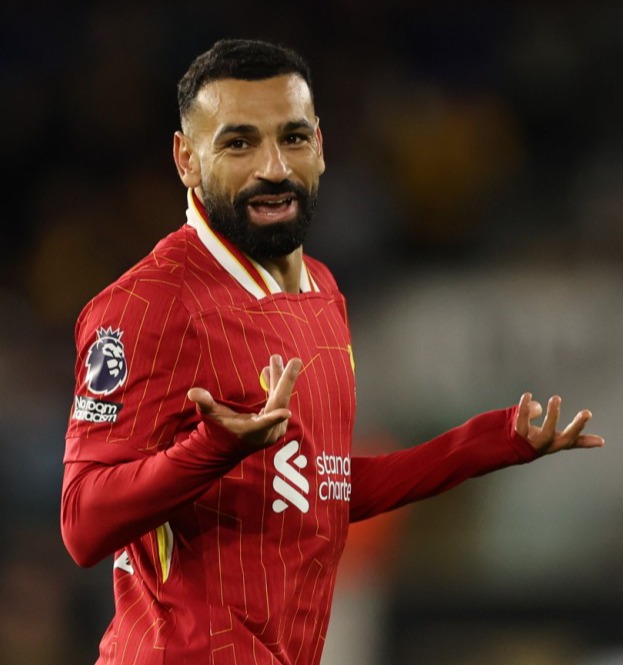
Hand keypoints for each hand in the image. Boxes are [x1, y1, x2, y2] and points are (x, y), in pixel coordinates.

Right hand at [187, 355, 301, 447]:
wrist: (227, 445)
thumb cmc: (218, 428)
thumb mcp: (210, 415)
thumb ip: (205, 402)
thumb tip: (193, 393)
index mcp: (251, 431)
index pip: (263, 424)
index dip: (274, 418)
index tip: (287, 412)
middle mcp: (267, 432)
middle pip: (279, 403)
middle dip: (285, 380)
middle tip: (295, 360)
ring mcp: (276, 429)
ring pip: (281, 399)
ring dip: (278, 378)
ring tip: (274, 359)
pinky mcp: (279, 424)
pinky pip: (279, 402)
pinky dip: (275, 386)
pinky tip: (268, 371)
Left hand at [514, 393, 604, 454]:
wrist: (500, 448)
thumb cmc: (527, 438)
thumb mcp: (543, 431)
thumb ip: (546, 417)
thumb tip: (538, 408)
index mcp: (553, 442)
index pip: (572, 442)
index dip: (587, 442)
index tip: (601, 441)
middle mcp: (545, 444)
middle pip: (564, 439)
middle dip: (577, 427)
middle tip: (587, 413)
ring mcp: (532, 442)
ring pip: (546, 432)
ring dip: (554, 415)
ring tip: (557, 398)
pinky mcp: (517, 436)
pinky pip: (522, 421)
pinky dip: (525, 407)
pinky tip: (528, 396)